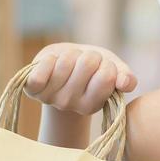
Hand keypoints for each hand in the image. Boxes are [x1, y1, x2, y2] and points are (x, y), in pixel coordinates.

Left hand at [23, 43, 137, 116]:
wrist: (63, 69)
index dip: (106, 64)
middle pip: (87, 64)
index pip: (107, 76)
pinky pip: (40, 72)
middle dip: (88, 56)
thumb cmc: (92, 70)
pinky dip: (48, 60)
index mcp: (93, 105)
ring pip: (66, 62)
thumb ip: (126, 78)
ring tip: (70, 63)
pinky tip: (52, 63)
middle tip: (84, 64)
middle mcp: (72, 105)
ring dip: (69, 55)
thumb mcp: (113, 71)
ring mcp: (51, 98)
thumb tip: (125, 83)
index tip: (102, 67)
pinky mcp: (33, 89)